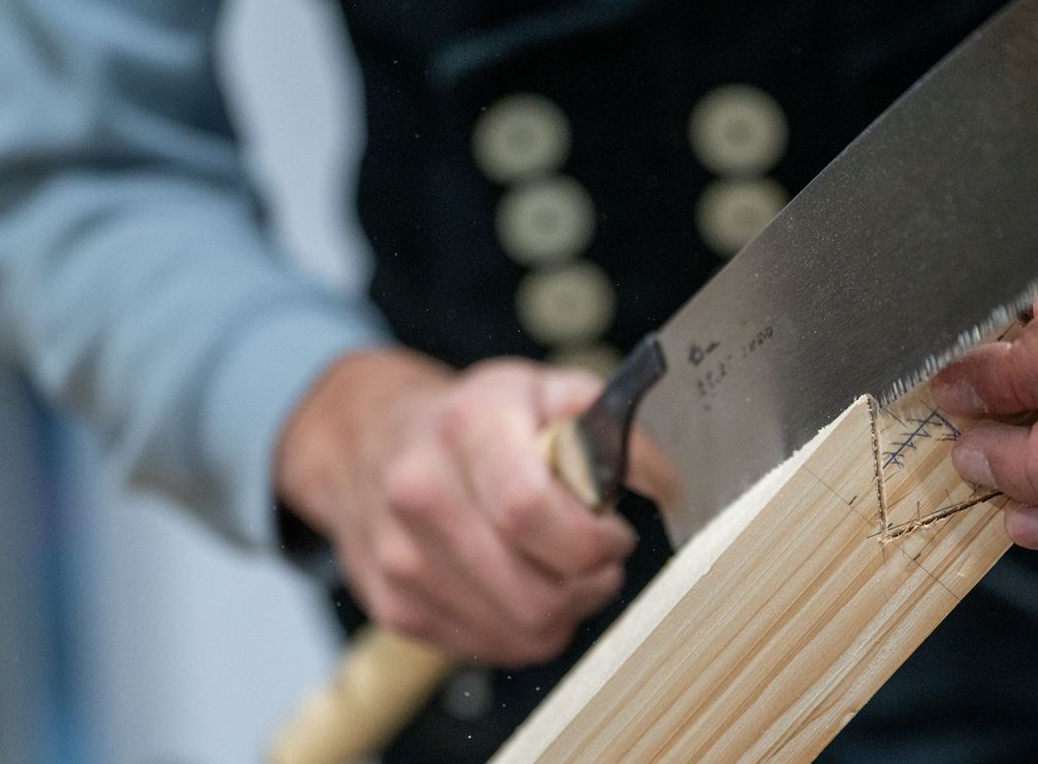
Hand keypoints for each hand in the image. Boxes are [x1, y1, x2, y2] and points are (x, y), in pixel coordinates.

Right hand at [275, 351, 637, 665]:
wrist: (370, 438)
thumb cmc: (473, 418)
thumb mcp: (545, 390)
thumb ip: (614, 426)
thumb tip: (667, 483)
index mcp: (467, 428)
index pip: (528, 510)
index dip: (590, 538)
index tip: (613, 531)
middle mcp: (420, 493)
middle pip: (533, 592)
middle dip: (589, 583)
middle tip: (598, 556)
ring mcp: (400, 557)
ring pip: (520, 631)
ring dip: (564, 611)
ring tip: (564, 570)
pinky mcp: (395, 606)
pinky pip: (490, 648)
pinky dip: (524, 629)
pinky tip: (522, 585)